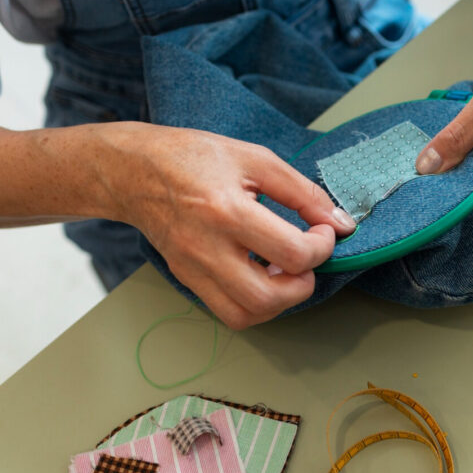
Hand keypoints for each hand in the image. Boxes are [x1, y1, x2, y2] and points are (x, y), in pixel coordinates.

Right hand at [101, 123, 354, 328]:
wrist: (133, 170)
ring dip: (279, 301)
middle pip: (270, 298)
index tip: (322, 230)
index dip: (322, 246)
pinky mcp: (187, 279)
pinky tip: (261, 275)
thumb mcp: (256, 159)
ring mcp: (194, 270)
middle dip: (304, 283)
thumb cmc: (193, 157)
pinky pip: (228, 313)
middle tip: (306, 257)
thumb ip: (303, 192)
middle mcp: (207, 248)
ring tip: (285, 270)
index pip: (292, 253)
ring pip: (247, 315)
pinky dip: (255, 305)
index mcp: (227, 211)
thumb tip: (339, 222)